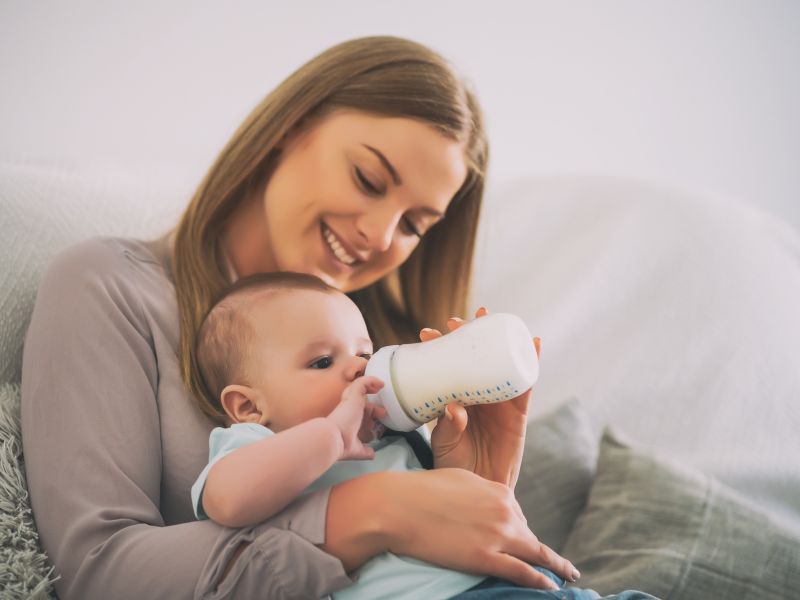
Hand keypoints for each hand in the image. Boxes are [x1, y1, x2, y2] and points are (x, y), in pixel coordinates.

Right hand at [323, 467, 578, 589]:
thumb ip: (480, 491)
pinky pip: (523, 573)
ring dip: (556, 566)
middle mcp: (504, 511)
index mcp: (498, 491)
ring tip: (568, 575)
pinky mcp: (486, 558)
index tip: (520, 538)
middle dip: (537, 548)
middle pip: (528, 534)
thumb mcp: (459, 479)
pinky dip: (541, 580)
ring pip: (536, 554)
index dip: (518, 527)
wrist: (399, 506)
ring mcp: (497, 535)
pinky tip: (552, 586)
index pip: (517, 513)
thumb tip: (488, 500)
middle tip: (555, 562)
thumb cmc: (421, 490)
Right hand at [327, 376, 387, 460]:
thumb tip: (371, 454)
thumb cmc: (341, 444)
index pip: (359, 413)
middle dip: (373, 406)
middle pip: (361, 401)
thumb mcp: (357, 449)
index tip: (378, 420)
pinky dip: (371, 380)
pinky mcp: (353, 395)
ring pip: (359, 387)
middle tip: (382, 412)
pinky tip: (380, 384)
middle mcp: (347, 409)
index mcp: (347, 420)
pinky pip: (362, 382)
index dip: (370, 415)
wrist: (333, 438)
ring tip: (381, 386)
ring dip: (371, 386)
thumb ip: (364, 450)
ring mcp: (350, 401)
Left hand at [422, 307, 541, 487]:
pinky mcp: (518, 412)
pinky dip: (532, 362)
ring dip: (497, 339)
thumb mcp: (445, 444)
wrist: (478, 491)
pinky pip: (527, 385)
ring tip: (488, 316)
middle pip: (474, 359)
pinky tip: (533, 343)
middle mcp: (477, 396)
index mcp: (456, 399)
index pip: (447, 368)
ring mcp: (498, 402)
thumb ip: (449, 426)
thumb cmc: (455, 467)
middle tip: (454, 322)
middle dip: (466, 336)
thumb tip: (455, 406)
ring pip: (499, 364)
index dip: (439, 348)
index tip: (426, 333)